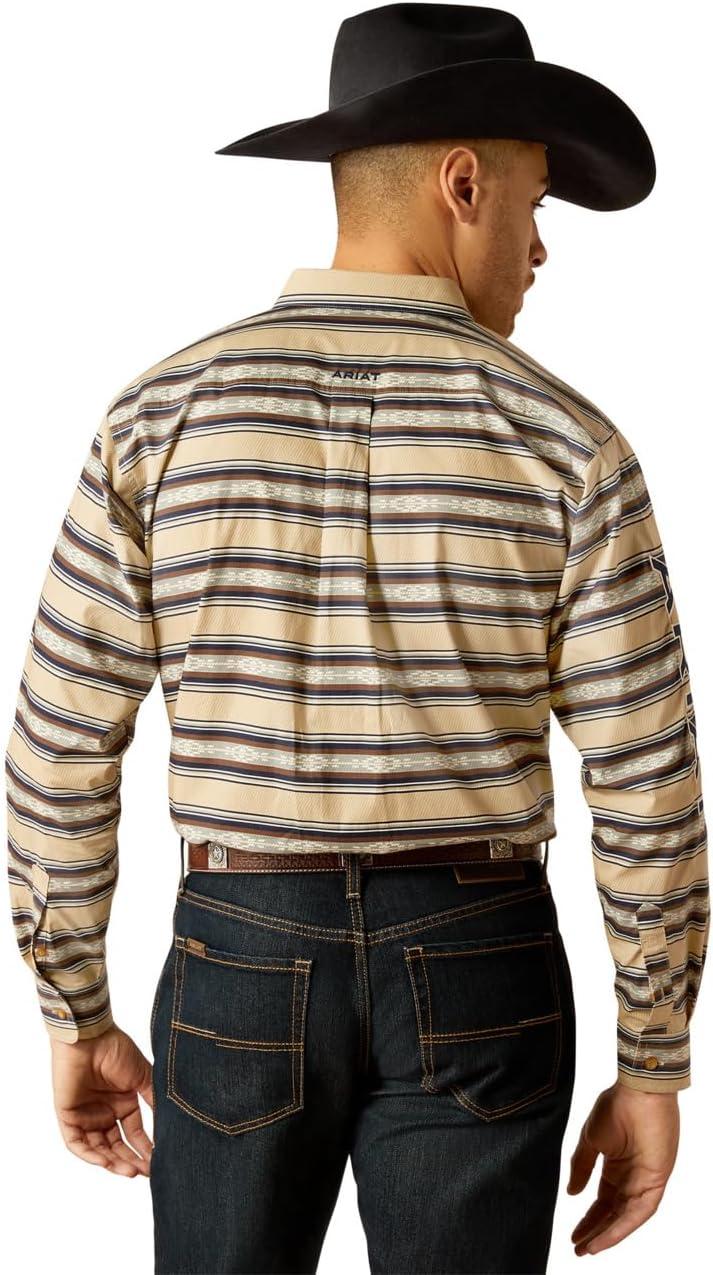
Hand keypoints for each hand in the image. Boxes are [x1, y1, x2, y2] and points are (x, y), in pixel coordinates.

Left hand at [50, 1024, 153, 1175]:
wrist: (90, 1037)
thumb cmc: (116, 1049)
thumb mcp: (143, 1076)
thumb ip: (154, 1099)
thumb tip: (170, 1123)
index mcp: (123, 1103)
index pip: (135, 1133)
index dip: (145, 1149)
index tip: (157, 1162)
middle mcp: (105, 1112)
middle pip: (117, 1145)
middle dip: (131, 1160)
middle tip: (145, 1172)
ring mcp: (86, 1116)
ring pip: (99, 1149)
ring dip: (113, 1162)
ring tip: (130, 1171)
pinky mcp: (68, 1116)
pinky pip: (77, 1143)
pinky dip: (90, 1155)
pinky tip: (106, 1162)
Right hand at [567, 1081, 678, 1255]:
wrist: (638, 1091)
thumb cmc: (615, 1107)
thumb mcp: (591, 1140)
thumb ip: (581, 1166)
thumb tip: (572, 1194)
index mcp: (616, 1166)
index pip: (602, 1200)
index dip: (588, 1218)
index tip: (572, 1234)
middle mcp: (630, 1177)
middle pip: (613, 1213)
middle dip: (595, 1231)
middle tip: (578, 1248)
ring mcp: (644, 1180)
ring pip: (625, 1217)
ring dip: (608, 1234)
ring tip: (588, 1249)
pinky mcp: (655, 1181)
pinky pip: (639, 1212)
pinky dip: (622, 1227)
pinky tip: (605, 1237)